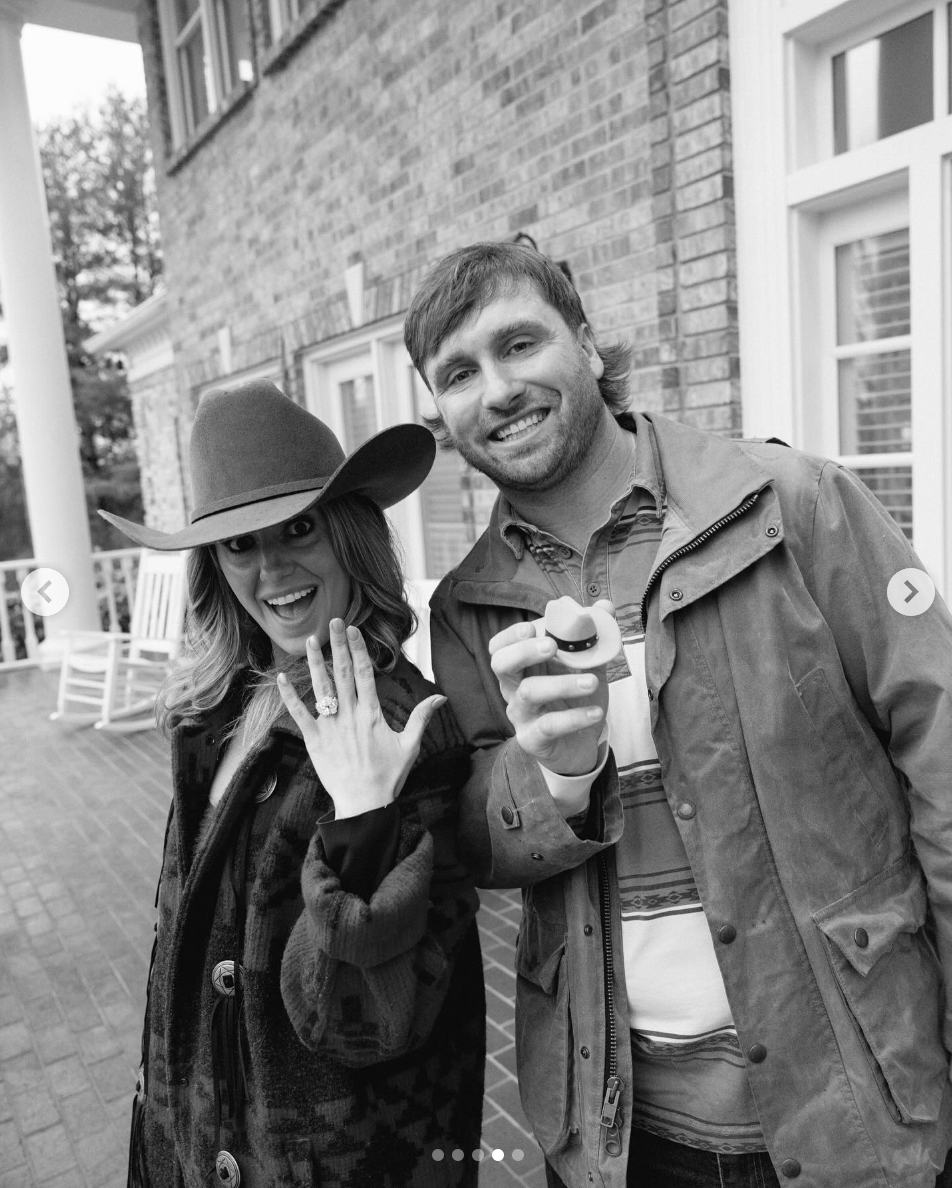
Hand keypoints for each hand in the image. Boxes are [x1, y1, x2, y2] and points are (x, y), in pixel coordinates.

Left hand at [277, 618, 445, 818]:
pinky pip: (299, 714)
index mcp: (372, 714)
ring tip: (312, 640)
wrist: (364, 803)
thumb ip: (422, 718)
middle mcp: (350, 715)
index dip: (359, 649)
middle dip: (339, 645)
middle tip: (335, 621)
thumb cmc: (388, 776)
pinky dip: (290, 696)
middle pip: (343, 673)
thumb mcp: (410, 746)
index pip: (366, 673)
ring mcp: (330, 726)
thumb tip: (441, 698)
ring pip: (321, 688)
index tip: (354, 630)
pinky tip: (282, 678)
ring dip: (316, 663)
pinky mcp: (314, 740)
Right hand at [489, 619, 608, 777]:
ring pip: (529, 693)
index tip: (532, 626)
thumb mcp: (587, 668)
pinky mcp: (532, 739)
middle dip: (524, 651)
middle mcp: (514, 689)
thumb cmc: (576, 701)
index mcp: (523, 667)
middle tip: (552, 646)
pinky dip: (573, 717)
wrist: (582, 746)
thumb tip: (604, 605)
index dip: (510, 635)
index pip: (500, 646)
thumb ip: (593, 639)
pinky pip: (548, 726)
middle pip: (501, 664)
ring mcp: (521, 715)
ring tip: (592, 682)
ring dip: (561, 684)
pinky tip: (595, 712)